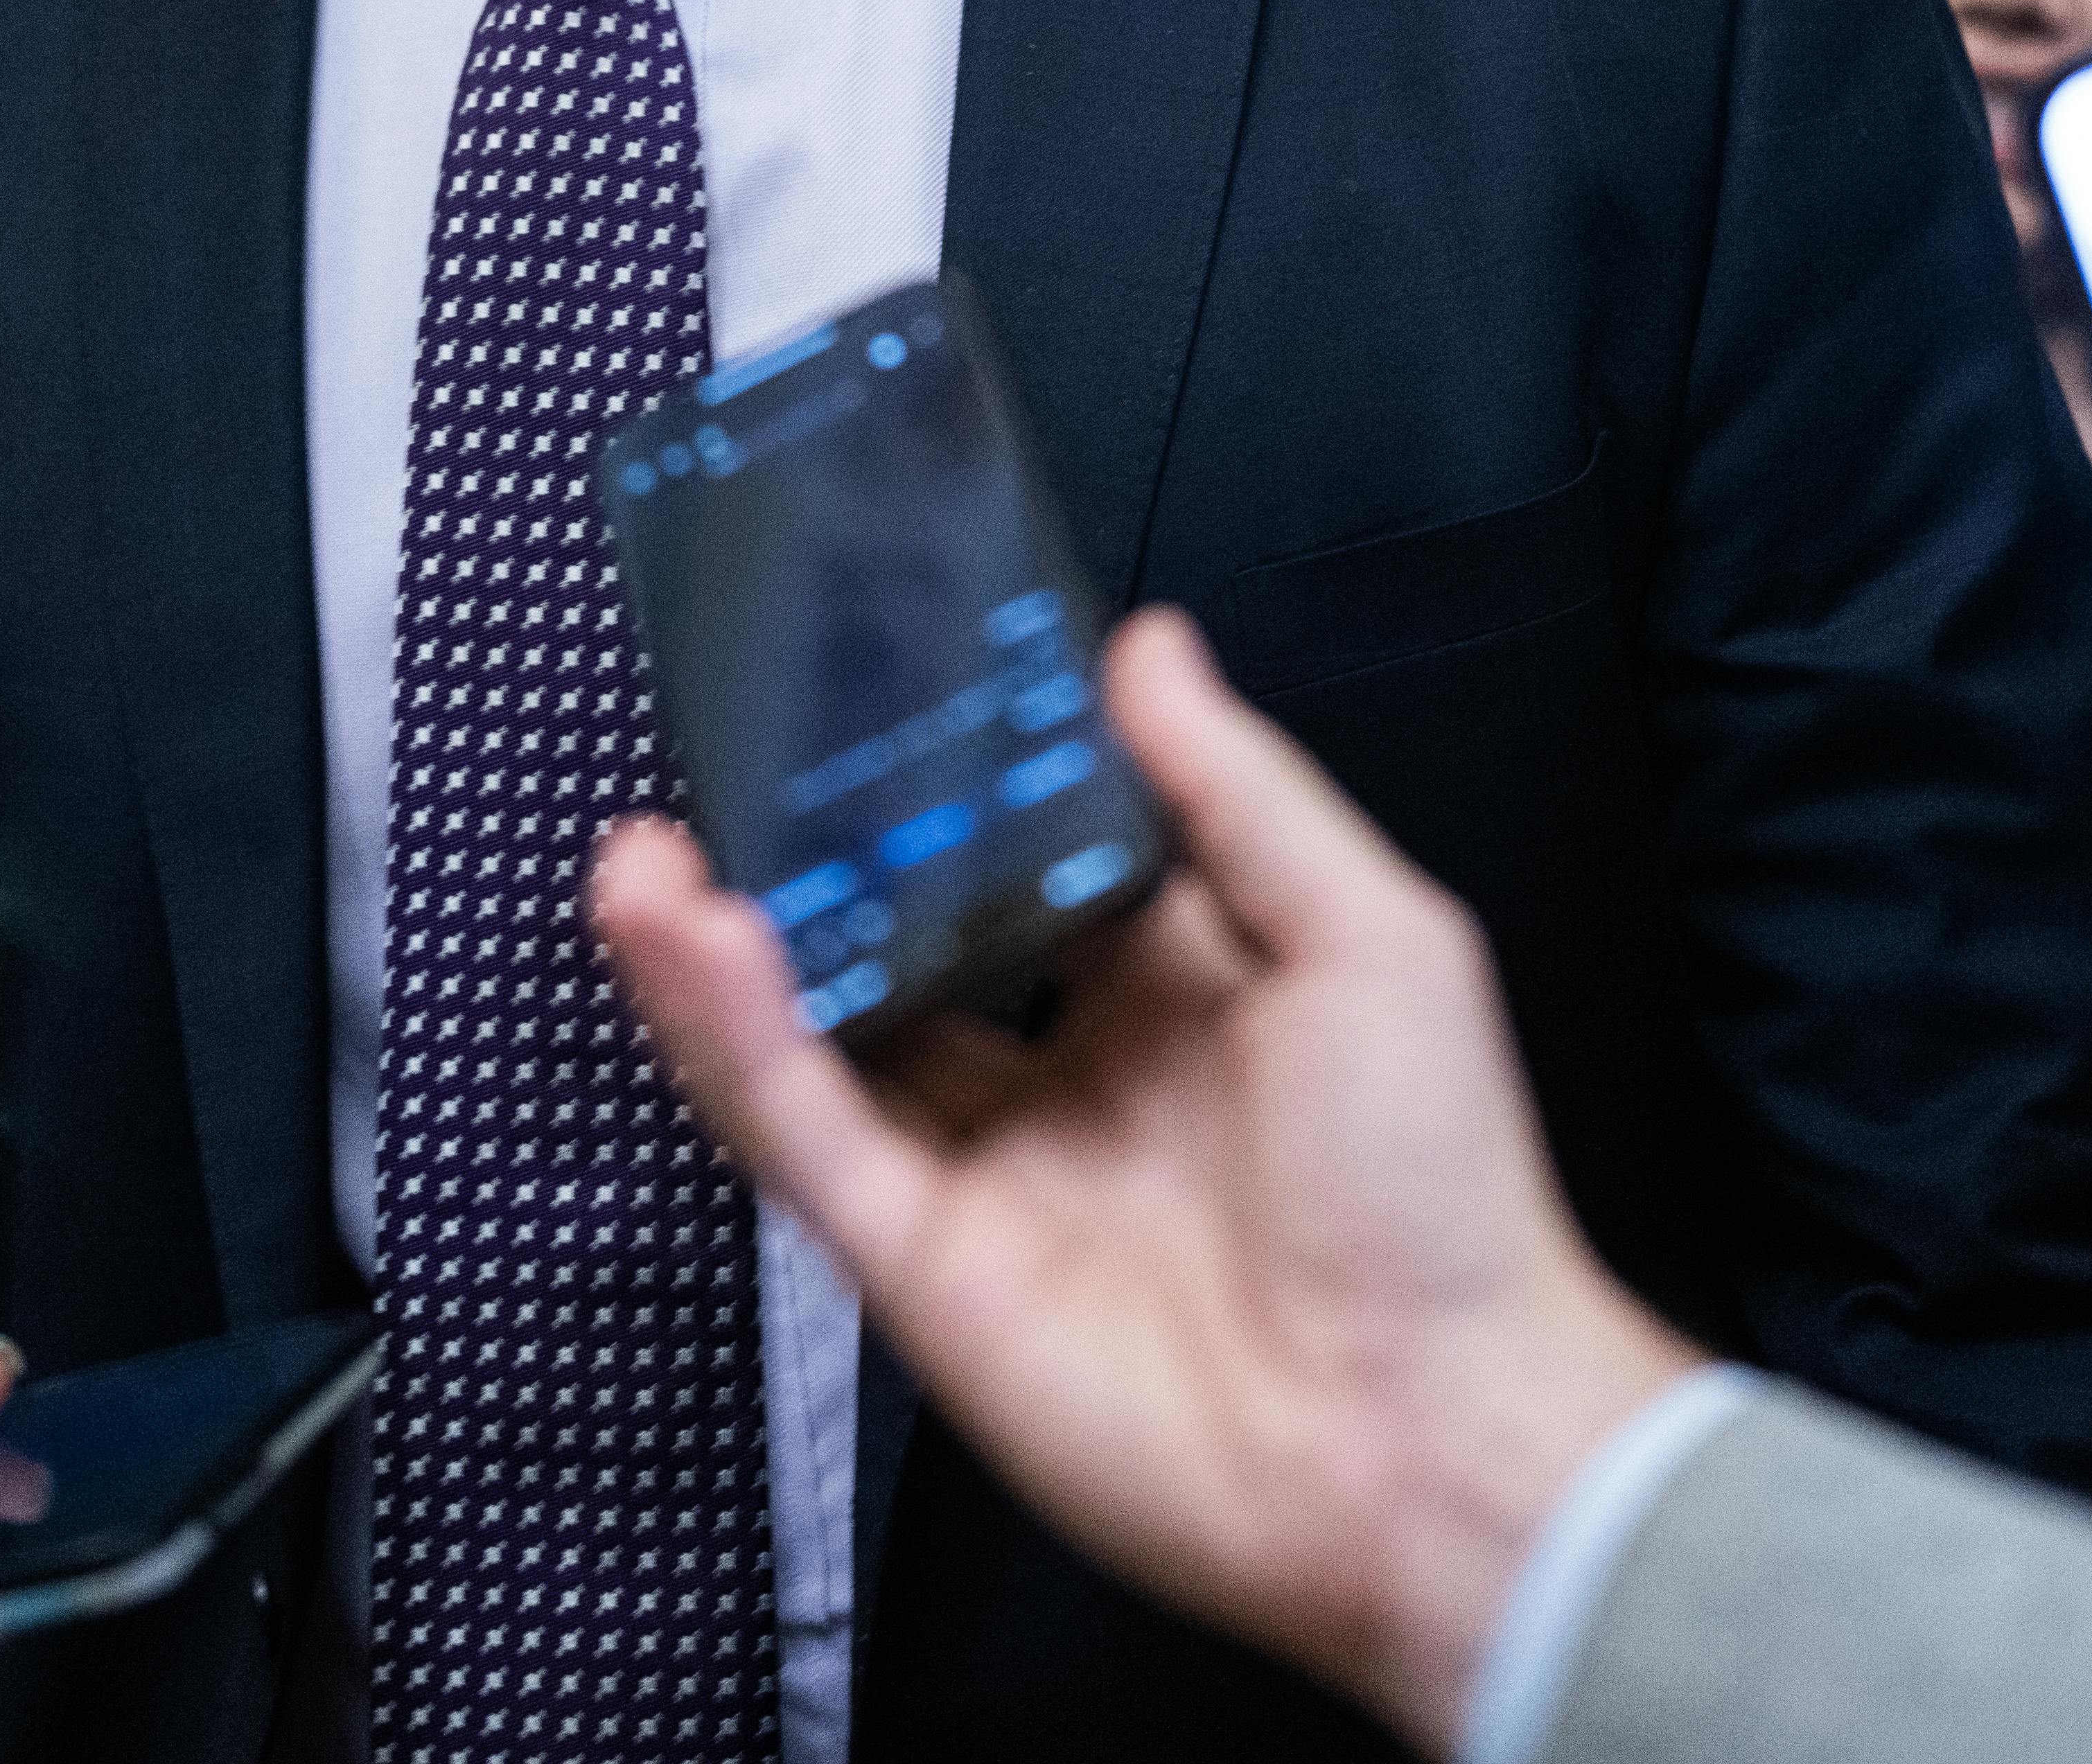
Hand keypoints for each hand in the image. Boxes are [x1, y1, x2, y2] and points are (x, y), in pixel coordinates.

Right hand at [588, 612, 1701, 1749]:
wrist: (1434, 1440)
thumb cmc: (1446, 1202)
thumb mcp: (1370, 940)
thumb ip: (1238, 792)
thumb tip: (1150, 650)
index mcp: (1172, 994)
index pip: (1016, 864)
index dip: (935, 788)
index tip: (867, 689)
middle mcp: (1064, 1079)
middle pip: (887, 953)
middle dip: (793, 870)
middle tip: (719, 773)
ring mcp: (985, 1176)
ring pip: (813, 1046)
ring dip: (717, 953)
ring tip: (645, 853)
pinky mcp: (926, 1267)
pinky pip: (807, 1138)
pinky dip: (736, 1043)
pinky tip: (691, 943)